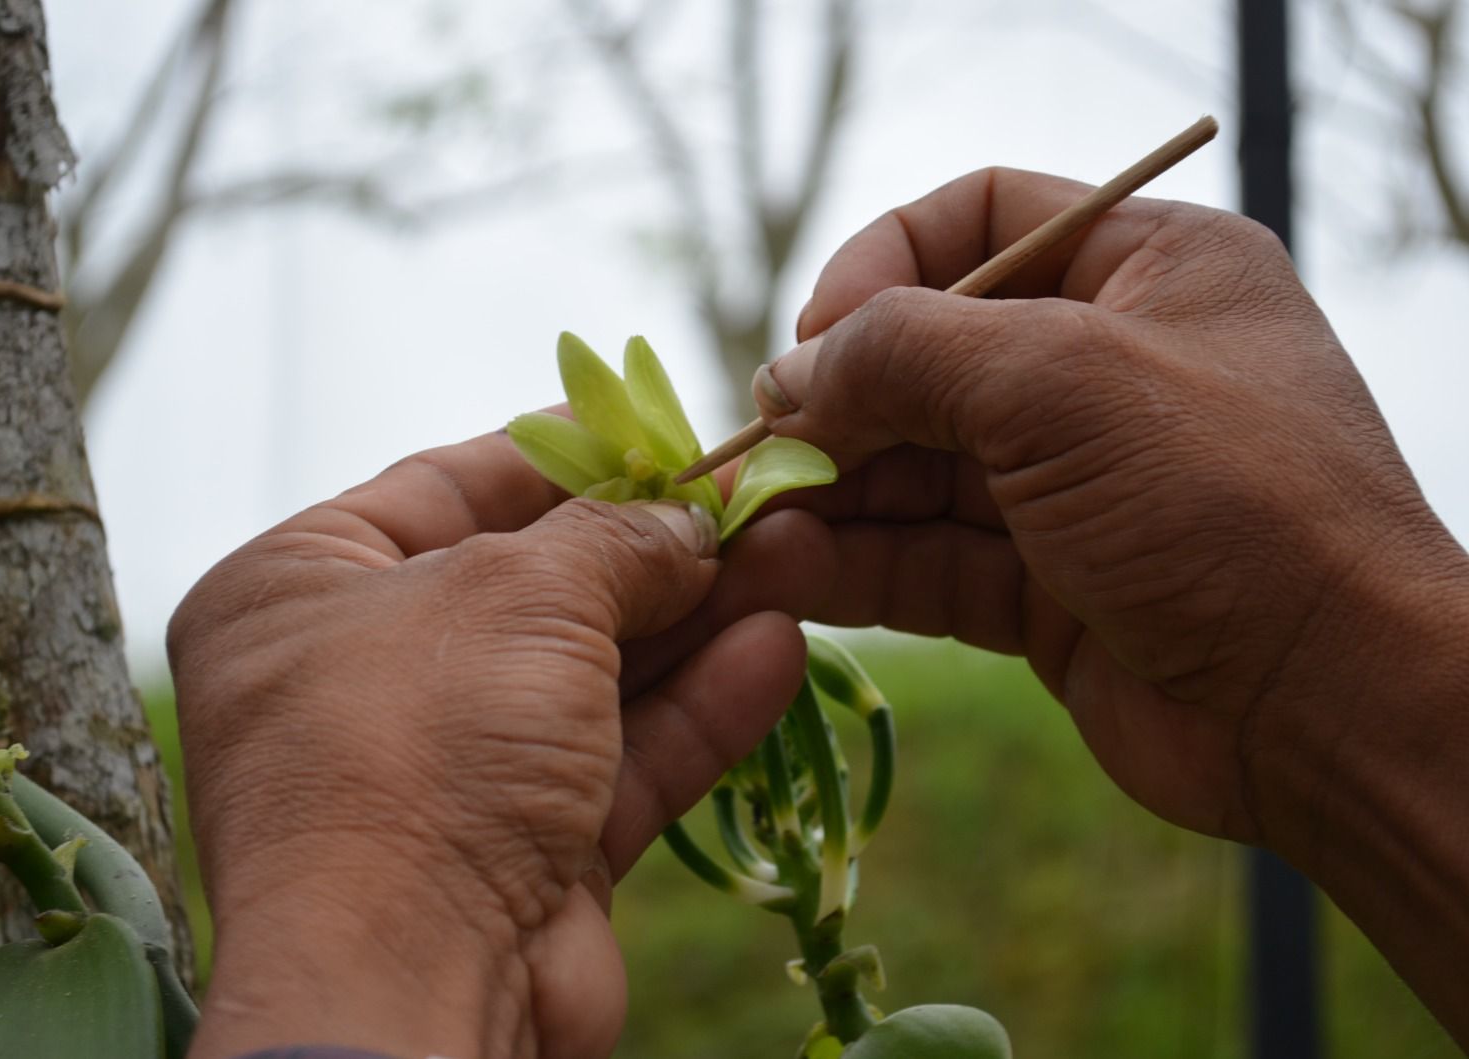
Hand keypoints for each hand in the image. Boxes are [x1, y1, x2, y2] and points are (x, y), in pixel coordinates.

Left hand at [168, 431, 829, 1058]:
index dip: (564, 451)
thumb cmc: (424, 746)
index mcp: (300, 590)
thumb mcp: (522, 598)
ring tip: (798, 555)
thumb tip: (686, 521)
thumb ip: (616, 541)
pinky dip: (696, 709)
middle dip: (655, 545)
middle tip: (757, 500)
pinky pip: (618, 760)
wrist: (413, 990)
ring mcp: (446, 770)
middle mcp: (363, 678)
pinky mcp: (522, 851)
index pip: (445, 485)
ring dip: (697, 619)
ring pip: (591, 673)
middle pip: (536, 584)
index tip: (661, 427)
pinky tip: (778, 650)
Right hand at [756, 168, 1468, 1039]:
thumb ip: (906, 353)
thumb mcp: (1062, 383)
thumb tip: (788, 377)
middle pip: (928, 360)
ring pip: (915, 472)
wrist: (1331, 707)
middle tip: (756, 455)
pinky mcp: (1044, 588)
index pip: (980, 220)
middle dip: (835, 407)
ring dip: (827, 497)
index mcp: (1144, 272)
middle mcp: (1103, 370)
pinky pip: (927, 559)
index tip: (814, 339)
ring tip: (748, 530)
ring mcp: (1071, 487)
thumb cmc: (1223, 503)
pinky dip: (854, 565)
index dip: (881, 264)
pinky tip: (785, 574)